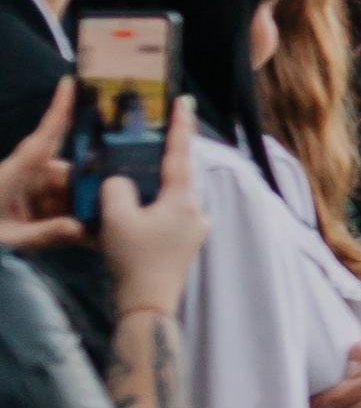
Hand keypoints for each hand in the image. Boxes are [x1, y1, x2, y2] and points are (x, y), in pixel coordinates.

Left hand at [0, 78, 77, 250]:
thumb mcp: (9, 237)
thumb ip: (44, 234)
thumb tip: (80, 229)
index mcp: (18, 171)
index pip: (44, 135)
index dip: (57, 108)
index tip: (68, 82)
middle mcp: (28, 173)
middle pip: (69, 173)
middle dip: (86, 194)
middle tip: (101, 218)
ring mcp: (30, 186)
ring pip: (67, 191)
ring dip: (76, 211)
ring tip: (86, 235)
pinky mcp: (32, 200)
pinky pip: (59, 204)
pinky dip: (68, 219)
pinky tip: (78, 235)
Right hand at [97, 98, 206, 309]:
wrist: (148, 305)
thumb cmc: (134, 260)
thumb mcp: (116, 217)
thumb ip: (117, 187)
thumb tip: (122, 181)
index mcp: (183, 200)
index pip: (180, 155)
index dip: (179, 127)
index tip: (184, 102)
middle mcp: (197, 211)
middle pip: (173, 178)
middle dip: (155, 165)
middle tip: (138, 150)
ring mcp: (196, 229)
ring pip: (169, 199)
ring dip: (150, 193)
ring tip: (127, 195)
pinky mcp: (188, 243)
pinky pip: (168, 217)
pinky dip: (151, 211)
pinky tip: (133, 219)